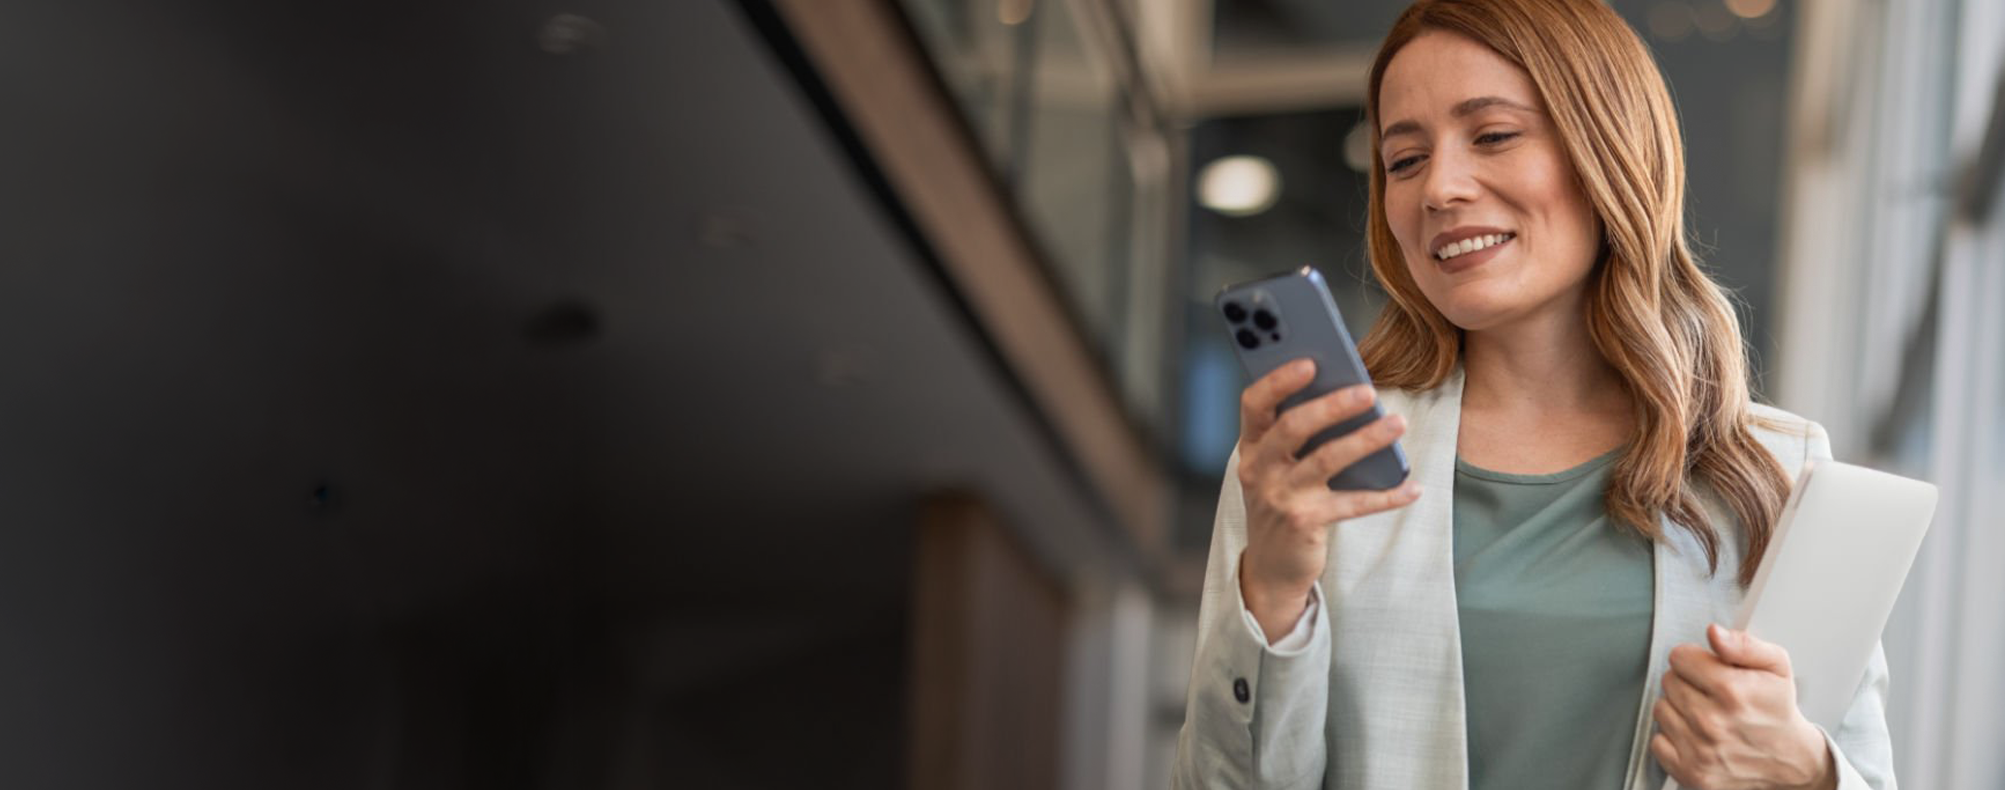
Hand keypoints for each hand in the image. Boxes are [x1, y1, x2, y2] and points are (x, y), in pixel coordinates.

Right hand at [1234, 359, 1420, 637]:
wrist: (1272, 565)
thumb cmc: (1283, 500)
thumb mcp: (1277, 465)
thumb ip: (1298, 432)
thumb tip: (1349, 391)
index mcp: (1251, 446)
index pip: (1254, 403)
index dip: (1279, 380)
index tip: (1311, 360)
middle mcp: (1258, 469)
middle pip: (1292, 427)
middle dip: (1331, 406)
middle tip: (1368, 392)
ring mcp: (1280, 498)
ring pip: (1325, 460)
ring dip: (1365, 440)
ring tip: (1399, 424)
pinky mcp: (1304, 524)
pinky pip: (1352, 505)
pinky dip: (1386, 496)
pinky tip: (1413, 487)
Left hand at [1651, 624, 1835, 789]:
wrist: (1790, 761)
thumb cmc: (1778, 712)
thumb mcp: (1776, 667)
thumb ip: (1744, 645)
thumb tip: (1714, 633)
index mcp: (1732, 692)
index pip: (1679, 657)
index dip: (1694, 659)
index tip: (1707, 668)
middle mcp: (1713, 722)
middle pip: (1669, 681)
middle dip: (1688, 682)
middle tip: (1711, 693)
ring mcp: (1700, 750)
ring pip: (1661, 709)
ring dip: (1679, 709)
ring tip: (1705, 714)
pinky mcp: (1691, 772)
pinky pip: (1657, 741)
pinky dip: (1673, 738)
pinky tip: (1696, 735)